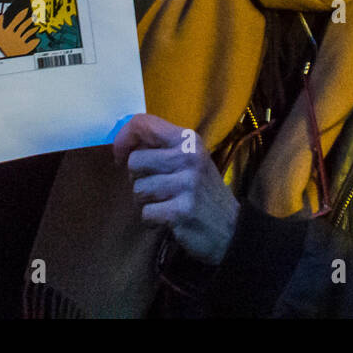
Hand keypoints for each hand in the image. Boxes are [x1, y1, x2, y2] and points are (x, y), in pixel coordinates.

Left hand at [0, 7, 39, 56]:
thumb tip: (1, 15)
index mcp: (10, 30)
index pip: (17, 20)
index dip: (21, 15)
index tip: (26, 9)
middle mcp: (16, 35)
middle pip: (23, 26)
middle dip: (28, 21)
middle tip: (34, 16)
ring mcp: (20, 41)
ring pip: (28, 33)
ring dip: (32, 30)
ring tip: (37, 27)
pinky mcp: (24, 48)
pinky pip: (31, 44)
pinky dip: (34, 42)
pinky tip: (37, 40)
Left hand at [114, 113, 238, 264]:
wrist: (232, 228)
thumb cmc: (202, 191)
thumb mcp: (189, 159)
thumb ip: (160, 147)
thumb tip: (123, 142)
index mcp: (188, 139)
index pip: (143, 124)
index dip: (123, 139)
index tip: (120, 156)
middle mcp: (188, 157)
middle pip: (134, 161)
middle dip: (137, 178)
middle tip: (157, 187)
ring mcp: (187, 184)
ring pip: (138, 189)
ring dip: (146, 202)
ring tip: (167, 203)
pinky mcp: (182, 211)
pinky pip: (146, 213)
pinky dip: (152, 220)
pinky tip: (169, 218)